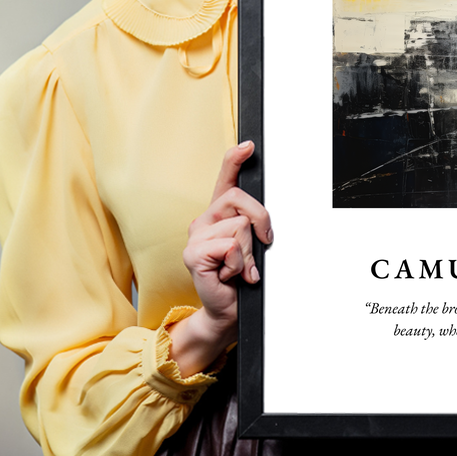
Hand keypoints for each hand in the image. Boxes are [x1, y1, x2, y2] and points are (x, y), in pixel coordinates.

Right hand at [168, 141, 272, 375]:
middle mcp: (204, 220)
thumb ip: (254, 226)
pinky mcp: (193, 254)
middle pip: (240, 199)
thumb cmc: (242, 277)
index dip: (235, 159)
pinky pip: (230, 246)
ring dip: (249, 252)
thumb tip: (263, 219)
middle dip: (261, 221)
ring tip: (240, 268)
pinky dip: (239, 264)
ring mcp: (196, 236)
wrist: (228, 310)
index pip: (225, 179)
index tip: (249, 145)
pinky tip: (230, 275)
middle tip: (261, 245)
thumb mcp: (253, 246)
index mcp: (219, 214)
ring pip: (240, 226)